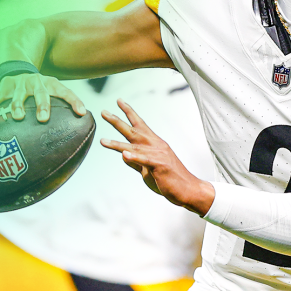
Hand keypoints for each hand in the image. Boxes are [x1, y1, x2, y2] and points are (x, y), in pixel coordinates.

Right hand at [0, 73, 84, 122]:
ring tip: (17, 117)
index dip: (74, 101)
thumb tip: (81, 122)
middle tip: (43, 118)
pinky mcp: (4, 86)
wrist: (16, 69)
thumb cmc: (38, 89)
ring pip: (19, 95)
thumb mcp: (50, 90)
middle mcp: (36, 81)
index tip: (81, 112)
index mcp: (51, 83)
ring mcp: (19, 83)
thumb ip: (62, 105)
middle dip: (43, 105)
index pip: (65, 91)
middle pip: (41, 92)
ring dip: (17, 105)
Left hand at [100, 99, 214, 214]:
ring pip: (134, 146)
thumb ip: (136, 162)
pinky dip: (134, 157)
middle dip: (117, 121)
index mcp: (154, 143)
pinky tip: (124, 154)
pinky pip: (144, 160)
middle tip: (104, 112)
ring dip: (117, 143)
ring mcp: (158, 155)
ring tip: (103, 141)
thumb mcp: (148, 169)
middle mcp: (155, 145)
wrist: (187, 189)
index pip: (140, 124)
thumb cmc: (169, 179)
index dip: (129, 112)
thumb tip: (123, 155)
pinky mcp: (160, 166)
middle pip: (134, 130)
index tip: (119, 101)